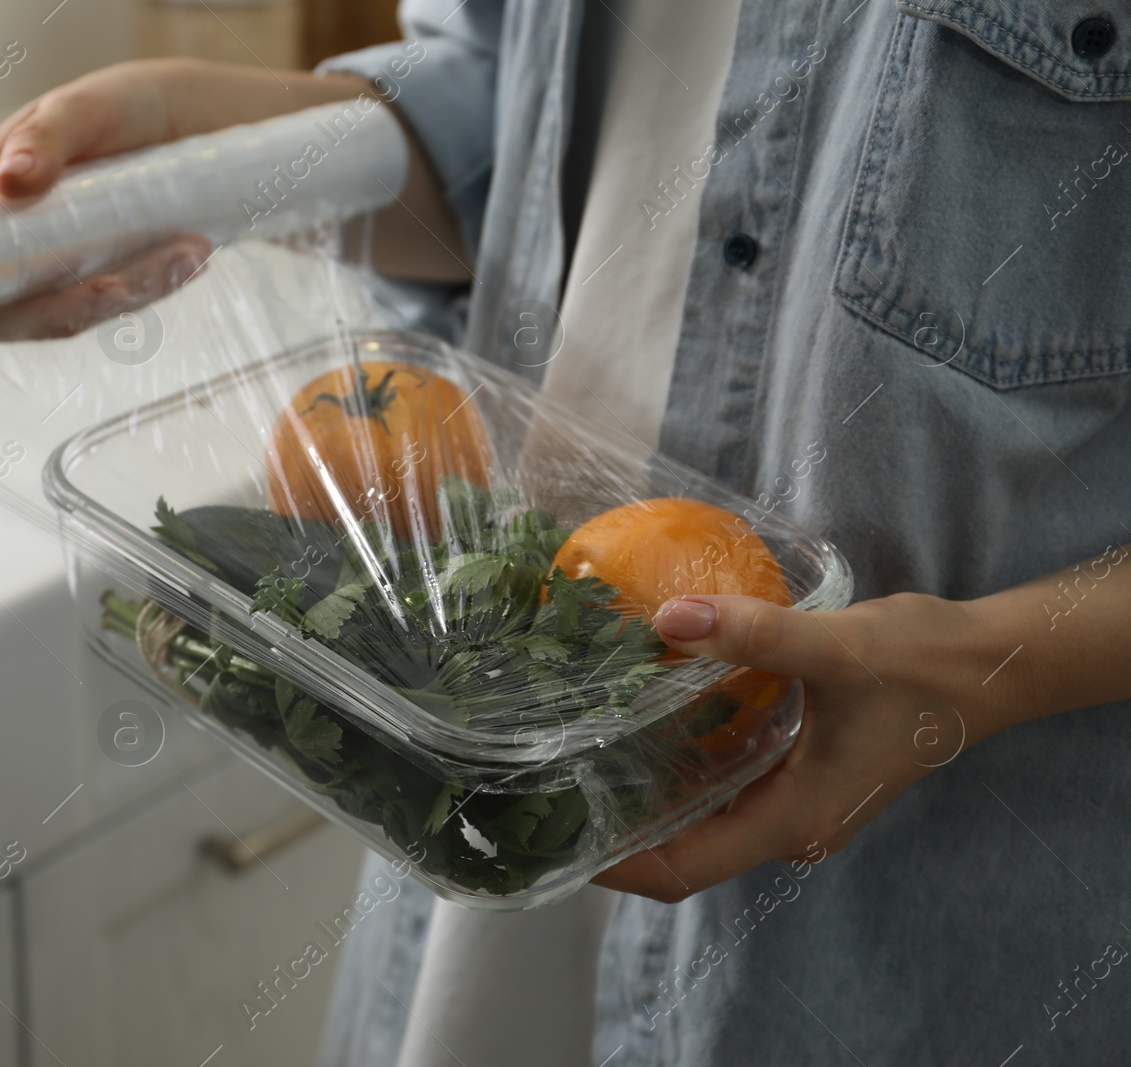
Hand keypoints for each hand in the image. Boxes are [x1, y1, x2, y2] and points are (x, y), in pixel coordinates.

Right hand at [0, 58, 379, 371]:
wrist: (206, 123)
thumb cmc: (134, 104)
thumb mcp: (94, 104)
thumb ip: (49, 136)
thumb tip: (9, 183)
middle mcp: (17, 235)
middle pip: (8, 310)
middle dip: (68, 308)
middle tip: (124, 282)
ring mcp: (63, 263)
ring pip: (70, 314)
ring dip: (130, 293)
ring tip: (189, 249)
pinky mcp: (111, 277)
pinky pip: (121, 306)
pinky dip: (156, 287)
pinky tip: (192, 254)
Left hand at [590, 591, 1003, 901]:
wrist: (986, 665)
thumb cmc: (921, 666)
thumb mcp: (835, 648)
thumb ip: (754, 635)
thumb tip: (669, 617)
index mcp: (794, 820)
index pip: (683, 869)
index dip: (617, 865)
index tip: (555, 840)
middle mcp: (790, 826)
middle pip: (683, 851)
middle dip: (616, 832)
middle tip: (546, 791)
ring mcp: (796, 804)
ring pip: (701, 819)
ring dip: (645, 798)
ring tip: (575, 760)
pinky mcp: (799, 775)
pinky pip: (724, 786)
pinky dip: (680, 767)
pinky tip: (640, 724)